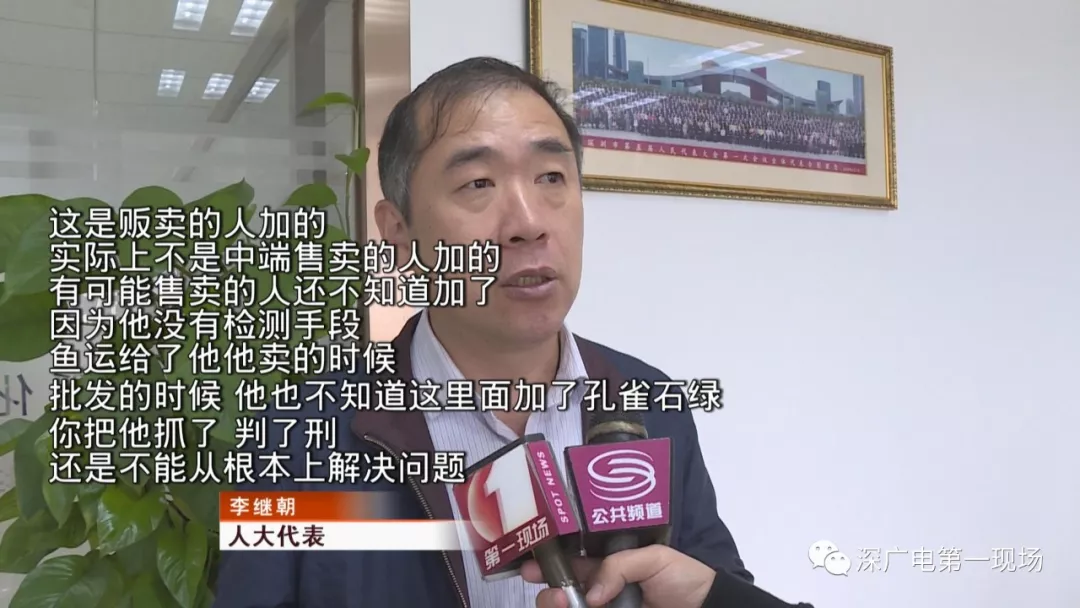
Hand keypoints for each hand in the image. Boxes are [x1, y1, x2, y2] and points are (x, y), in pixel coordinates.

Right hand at [521, 545, 715, 607]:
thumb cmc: (684, 580)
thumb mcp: (655, 558)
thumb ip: (619, 566)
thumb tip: (592, 594)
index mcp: (608, 569)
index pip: (571, 565)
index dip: (548, 564)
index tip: (528, 567)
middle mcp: (600, 593)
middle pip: (561, 593)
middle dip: (550, 593)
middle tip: (559, 595)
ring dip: (557, 605)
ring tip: (568, 605)